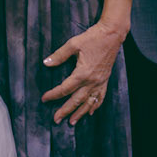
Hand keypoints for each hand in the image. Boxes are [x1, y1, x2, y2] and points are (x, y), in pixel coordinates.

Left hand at [41, 0, 131, 125]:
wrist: (112, 35)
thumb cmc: (93, 38)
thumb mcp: (73, 44)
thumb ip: (59, 55)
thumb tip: (46, 63)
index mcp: (82, 73)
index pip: (65, 88)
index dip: (53, 94)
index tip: (44, 98)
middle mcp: (92, 81)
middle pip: (76, 100)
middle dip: (65, 110)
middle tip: (56, 119)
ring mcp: (100, 82)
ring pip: (89, 102)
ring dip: (80, 113)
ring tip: (72, 122)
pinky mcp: (105, 80)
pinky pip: (100, 97)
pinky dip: (95, 106)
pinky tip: (91, 112)